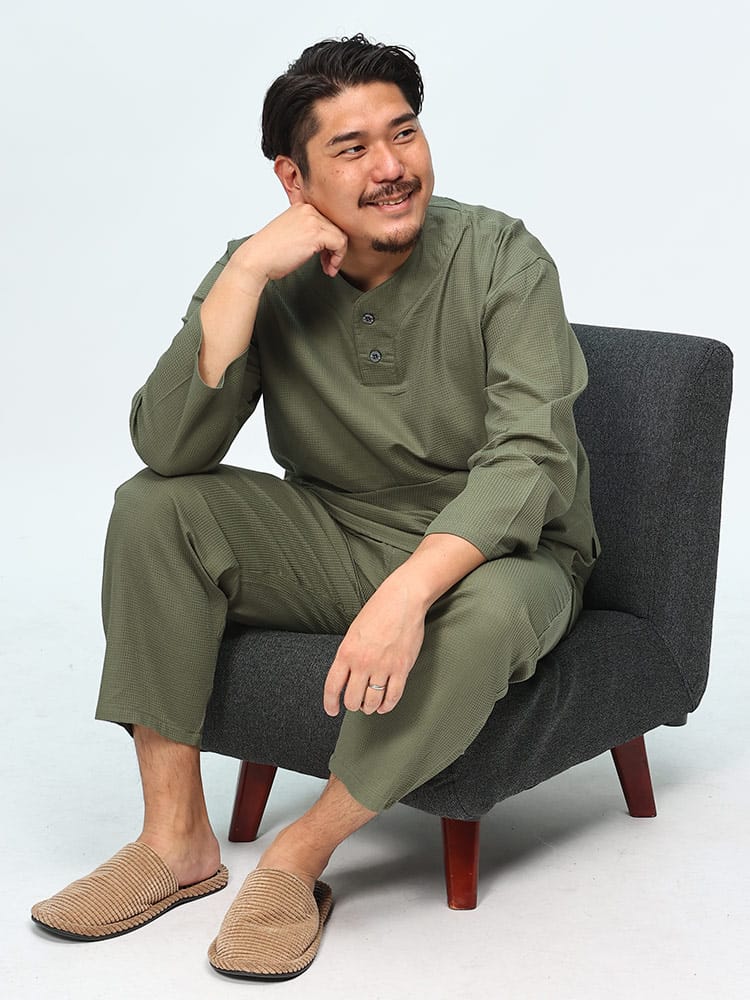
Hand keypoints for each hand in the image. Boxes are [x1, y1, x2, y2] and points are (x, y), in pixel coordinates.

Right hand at [234, 200, 347, 287]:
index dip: (330, 240)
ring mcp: (312, 219)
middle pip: (336, 228)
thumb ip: (307, 231)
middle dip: (335, 249)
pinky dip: (337, 259)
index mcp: (301, 208)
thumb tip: (326, 241)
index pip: (328, 221)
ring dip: (337, 255)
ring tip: (328, 268)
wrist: (256, 259)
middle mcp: (308, 210)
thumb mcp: (291, 234)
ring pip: (341, 236)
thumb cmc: (270, 252)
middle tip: (327, 264)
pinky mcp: (316, 232)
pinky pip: (340, 243)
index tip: (324, 255)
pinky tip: (328, 268)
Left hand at [323, 575, 426, 716]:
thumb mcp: (353, 633)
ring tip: (370, 705)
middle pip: (352, 699)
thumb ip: (349, 656)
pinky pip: (393, 696)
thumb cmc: (378, 612)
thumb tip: (346, 677)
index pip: (333, 687)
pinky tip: (384, 705)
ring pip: (372, 702)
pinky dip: (387, 706)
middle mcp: (363, 662)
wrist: (402, 599)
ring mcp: (383, 666)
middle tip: (356, 703)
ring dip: (370, 707)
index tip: (332, 710)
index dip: (330, 703)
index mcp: (346, 652)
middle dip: (353, 705)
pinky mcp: (402, 668)